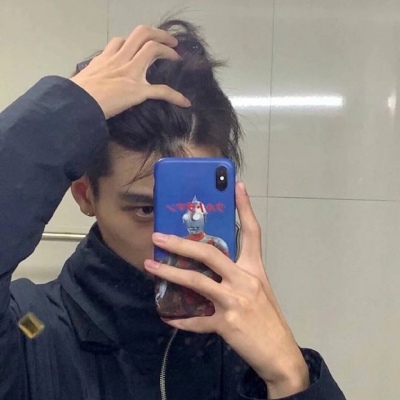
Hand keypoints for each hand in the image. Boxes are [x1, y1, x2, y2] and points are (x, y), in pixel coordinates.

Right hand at [70, 25, 190, 118]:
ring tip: (177, 58)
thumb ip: (92, 76)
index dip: (134, 42)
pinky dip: (175, 96)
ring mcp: (130, 73)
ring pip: (152, 49)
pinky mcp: (137, 91)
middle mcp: (119, 60)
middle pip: (141, 34)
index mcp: (106, 59)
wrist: (77, 105)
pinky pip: (161, 91)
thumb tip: (89, 84)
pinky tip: (185, 102)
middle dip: (158, 34)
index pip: (120, 41)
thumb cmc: (76, 95)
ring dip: (168, 51)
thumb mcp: (82, 79)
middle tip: (169, 42)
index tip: (141, 47)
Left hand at [144, 182, 309, 398]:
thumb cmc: (269, 319)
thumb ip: (237, 275)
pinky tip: (167, 317)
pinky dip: (180, 320)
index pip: (251, 232)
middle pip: (211, 253)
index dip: (245, 207)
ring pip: (196, 281)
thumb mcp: (258, 290)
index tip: (236, 185)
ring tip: (150, 266)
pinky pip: (196, 320)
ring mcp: (235, 301)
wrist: (281, 354)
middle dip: (182, 243)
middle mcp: (245, 280)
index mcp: (255, 269)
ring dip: (169, 273)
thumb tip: (210, 265)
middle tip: (159, 237)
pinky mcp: (226, 324)